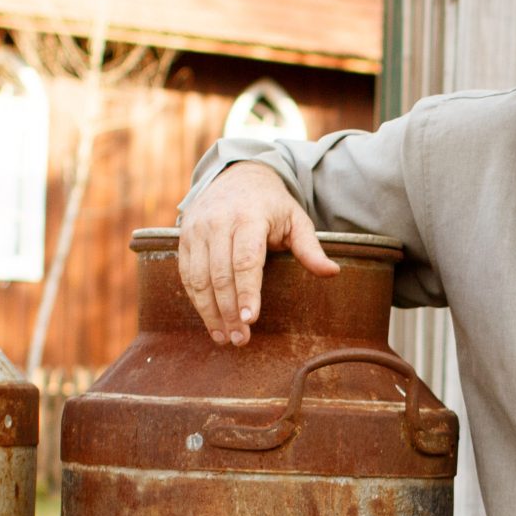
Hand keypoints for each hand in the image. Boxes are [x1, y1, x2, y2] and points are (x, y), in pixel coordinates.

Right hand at [175, 162, 337, 344]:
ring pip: (199, 278)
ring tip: (225, 338)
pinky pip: (186, 274)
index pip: (246, 261)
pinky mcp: (183, 237)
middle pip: (221, 275)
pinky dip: (197, 301)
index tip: (251, 319)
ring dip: (210, 312)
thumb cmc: (271, 205)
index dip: (247, 292)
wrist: (237, 175)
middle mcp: (218, 222)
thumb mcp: (296, 220)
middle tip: (241, 339)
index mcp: (249, 217)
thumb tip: (332, 272)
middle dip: (229, 312)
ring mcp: (197, 229)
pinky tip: (211, 321)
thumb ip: (311, 249)